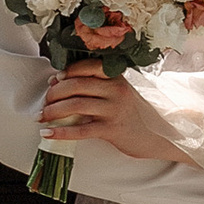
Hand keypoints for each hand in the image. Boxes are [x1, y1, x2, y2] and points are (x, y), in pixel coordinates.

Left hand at [40, 64, 187, 162]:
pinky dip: (61, 132)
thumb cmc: (136, 114)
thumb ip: (101, 87)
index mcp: (117, 77)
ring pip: (76, 105)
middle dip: (55, 93)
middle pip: (77, 85)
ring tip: (42, 116)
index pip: (87, 67)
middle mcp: (116, 90)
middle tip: (44, 102)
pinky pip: (81, 130)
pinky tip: (48, 133)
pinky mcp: (112, 129)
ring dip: (54, 111)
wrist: (161, 136)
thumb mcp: (122, 94)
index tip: (54, 80)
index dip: (66, 72)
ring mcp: (114, 109)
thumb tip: (65, 84)